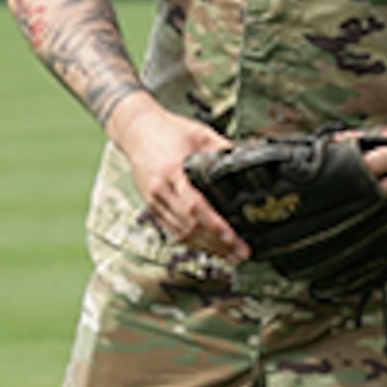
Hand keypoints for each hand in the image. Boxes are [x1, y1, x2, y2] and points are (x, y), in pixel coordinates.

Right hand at [109, 100, 250, 259]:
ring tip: (232, 256)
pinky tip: (211, 248)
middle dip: (218, 244)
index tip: (233, 238)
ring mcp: (155, 201)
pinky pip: (173, 231)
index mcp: (173, 172)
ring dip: (207, 248)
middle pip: (190, 226)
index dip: (214, 225)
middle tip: (242, 253)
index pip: (195, 206)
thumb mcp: (200, 134)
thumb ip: (223, 150)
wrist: (136, 130)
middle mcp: (161, 190)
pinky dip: (193, 242)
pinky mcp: (153, 207)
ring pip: (181, 233)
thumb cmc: (170, 130)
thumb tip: (249, 163)